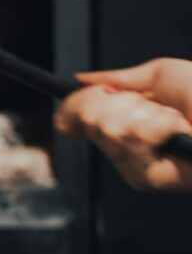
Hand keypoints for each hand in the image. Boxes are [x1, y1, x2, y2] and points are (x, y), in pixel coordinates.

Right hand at [55, 58, 191, 191]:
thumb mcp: (160, 76)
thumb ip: (117, 79)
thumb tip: (81, 79)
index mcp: (123, 128)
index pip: (72, 116)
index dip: (79, 99)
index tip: (103, 90)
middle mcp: (123, 151)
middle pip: (86, 117)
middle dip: (124, 101)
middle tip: (159, 108)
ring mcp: (133, 167)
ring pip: (106, 126)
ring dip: (148, 113)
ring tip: (177, 122)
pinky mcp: (148, 177)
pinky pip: (130, 137)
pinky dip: (159, 124)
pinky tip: (180, 132)